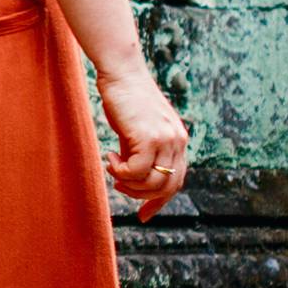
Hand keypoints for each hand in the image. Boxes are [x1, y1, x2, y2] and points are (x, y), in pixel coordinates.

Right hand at [93, 66, 191, 215]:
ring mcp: (166, 139)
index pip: (176, 181)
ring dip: (128, 183)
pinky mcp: (149, 138)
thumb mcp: (139, 130)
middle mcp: (177, 141)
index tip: (144, 215)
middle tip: (120, 186)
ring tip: (113, 169)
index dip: (159, 201)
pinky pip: (135, 171)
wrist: (121, 73)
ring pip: (151, 182)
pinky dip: (120, 171)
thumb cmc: (125, 99)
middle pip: (166, 187)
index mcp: (178, 140)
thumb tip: (134, 178)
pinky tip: (109, 156)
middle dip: (141, 195)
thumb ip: (143, 152)